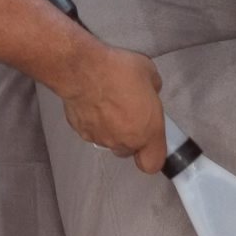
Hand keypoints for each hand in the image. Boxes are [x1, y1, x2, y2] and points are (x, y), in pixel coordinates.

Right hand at [60, 46, 166, 172]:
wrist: (83, 71)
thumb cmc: (117, 72)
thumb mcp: (149, 73)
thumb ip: (152, 90)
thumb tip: (148, 90)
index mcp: (148, 130)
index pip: (153, 163)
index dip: (152, 155)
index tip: (152, 143)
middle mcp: (125, 141)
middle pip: (129, 151)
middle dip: (130, 137)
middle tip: (129, 115)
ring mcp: (102, 139)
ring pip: (109, 142)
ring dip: (111, 130)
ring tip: (108, 106)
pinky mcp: (83, 133)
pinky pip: (92, 132)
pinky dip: (93, 123)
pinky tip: (93, 105)